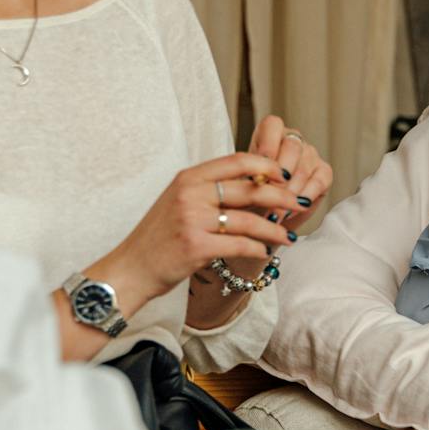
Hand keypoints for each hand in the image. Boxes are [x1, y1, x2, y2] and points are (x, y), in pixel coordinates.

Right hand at [96, 154, 303, 309]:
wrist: (131, 268)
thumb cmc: (160, 237)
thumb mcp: (179, 201)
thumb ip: (209, 190)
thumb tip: (252, 182)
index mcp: (189, 177)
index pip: (236, 160)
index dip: (266, 165)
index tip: (285, 175)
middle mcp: (190, 193)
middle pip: (249, 188)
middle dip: (280, 197)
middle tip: (297, 205)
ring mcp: (192, 219)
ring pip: (249, 219)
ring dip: (274, 229)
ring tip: (288, 237)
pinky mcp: (196, 246)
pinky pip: (239, 245)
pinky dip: (257, 249)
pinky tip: (266, 253)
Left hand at [245, 114, 332, 230]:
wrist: (266, 210)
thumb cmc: (251, 190)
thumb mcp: (243, 179)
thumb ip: (249, 174)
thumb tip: (256, 182)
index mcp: (269, 131)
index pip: (273, 126)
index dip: (267, 147)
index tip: (259, 171)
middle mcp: (292, 138)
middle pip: (292, 148)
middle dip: (279, 176)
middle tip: (267, 197)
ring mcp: (310, 154)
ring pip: (303, 168)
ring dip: (289, 193)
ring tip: (275, 212)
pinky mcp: (324, 172)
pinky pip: (318, 182)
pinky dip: (305, 198)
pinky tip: (292, 209)